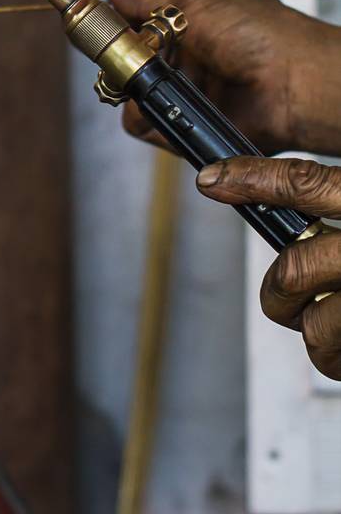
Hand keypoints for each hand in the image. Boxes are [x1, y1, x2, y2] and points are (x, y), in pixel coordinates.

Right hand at [101, 0, 340, 157]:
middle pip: (123, 61)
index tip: (93, 21)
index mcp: (183, 20)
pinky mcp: (190, 125)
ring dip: (138, 92)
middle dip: (119, 60)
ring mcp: (186, 91)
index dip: (110, 21)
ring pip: (131, 97)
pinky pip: (150, 127)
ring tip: (161, 83)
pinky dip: (154, 121)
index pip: (129, 19)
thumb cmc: (262, 33)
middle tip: (132, 57)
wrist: (297, 85)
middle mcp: (182, 56)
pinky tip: (174, 107)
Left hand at [197, 156, 340, 380]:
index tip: (209, 179)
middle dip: (279, 288)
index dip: (253, 178)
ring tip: (326, 322)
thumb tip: (255, 191)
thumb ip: (329, 197)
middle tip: (287, 292)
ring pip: (314, 325)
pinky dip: (333, 357)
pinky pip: (336, 358)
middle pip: (295, 268)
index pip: (306, 182)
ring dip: (310, 329)